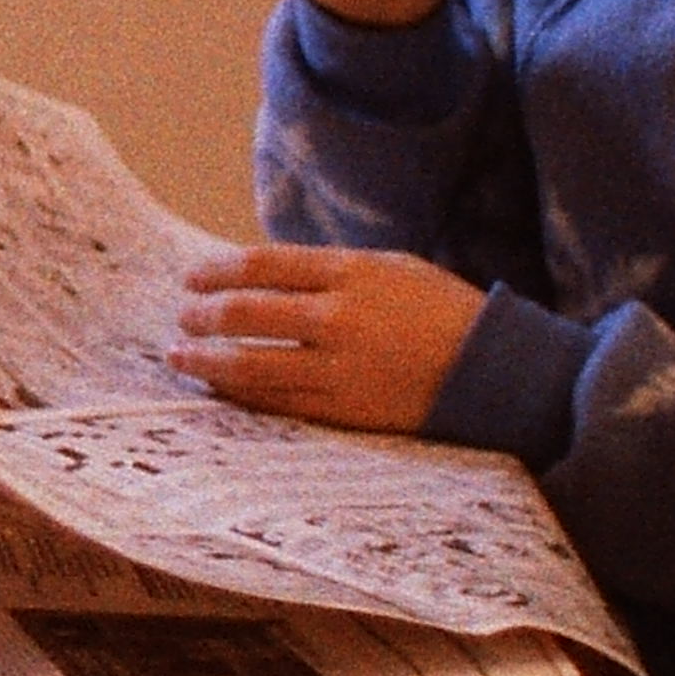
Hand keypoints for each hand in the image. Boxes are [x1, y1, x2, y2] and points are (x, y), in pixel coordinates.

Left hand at [169, 244, 487, 433]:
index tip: (191, 279)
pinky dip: (241, 395)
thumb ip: (330, 270)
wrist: (495, 371)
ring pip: (251, 365)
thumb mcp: (392, 269)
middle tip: (182, 317)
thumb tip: (265, 275)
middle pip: (246, 313)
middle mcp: (339, 317)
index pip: (262, 266)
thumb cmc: (442, 311)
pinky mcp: (345, 410)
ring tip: (178, 356)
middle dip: (203, 315)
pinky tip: (218, 387)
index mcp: (351, 272)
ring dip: (205, 360)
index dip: (217, 272)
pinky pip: (277, 403)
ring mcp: (340, 367)